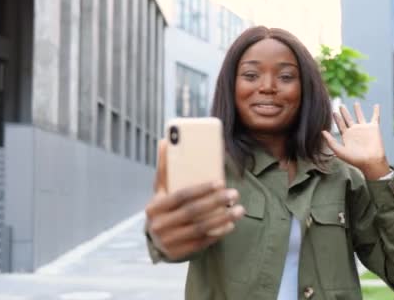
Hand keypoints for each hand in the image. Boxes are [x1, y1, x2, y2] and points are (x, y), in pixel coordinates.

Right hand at [145, 140, 244, 260]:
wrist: (156, 239)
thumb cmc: (163, 208)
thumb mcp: (161, 190)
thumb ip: (165, 168)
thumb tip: (166, 140)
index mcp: (154, 206)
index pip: (180, 196)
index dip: (201, 189)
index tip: (220, 182)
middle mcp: (159, 225)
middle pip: (193, 212)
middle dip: (216, 202)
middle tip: (235, 194)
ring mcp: (168, 241)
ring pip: (200, 228)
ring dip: (223, 218)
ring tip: (240, 209)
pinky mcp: (179, 253)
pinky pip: (202, 242)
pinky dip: (218, 233)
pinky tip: (231, 224)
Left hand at [322, 102, 389, 179]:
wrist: (370, 161)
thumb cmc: (355, 159)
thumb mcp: (339, 151)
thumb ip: (330, 141)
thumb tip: (322, 131)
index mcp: (347, 136)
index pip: (340, 125)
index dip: (337, 118)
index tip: (333, 112)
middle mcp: (355, 131)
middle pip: (348, 119)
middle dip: (344, 112)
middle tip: (340, 105)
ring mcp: (364, 129)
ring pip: (360, 116)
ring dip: (358, 110)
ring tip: (356, 103)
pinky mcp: (374, 128)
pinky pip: (375, 117)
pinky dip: (376, 111)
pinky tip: (377, 105)